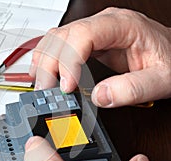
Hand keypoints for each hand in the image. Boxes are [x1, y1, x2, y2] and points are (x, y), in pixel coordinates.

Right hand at [29, 7, 170, 106]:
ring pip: (56, 38)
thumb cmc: (169, 60)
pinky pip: (59, 44)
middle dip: (50, 65)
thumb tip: (99, 96)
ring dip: (44, 61)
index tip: (67, 86)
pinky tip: (42, 72)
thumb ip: (133, 89)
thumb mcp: (162, 78)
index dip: (69, 60)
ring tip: (42, 84)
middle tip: (47, 91)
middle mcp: (103, 23)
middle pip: (63, 36)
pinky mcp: (87, 42)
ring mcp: (93, 31)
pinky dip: (47, 59)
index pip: (83, 35)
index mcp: (122, 25)